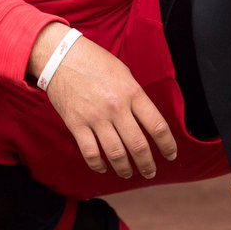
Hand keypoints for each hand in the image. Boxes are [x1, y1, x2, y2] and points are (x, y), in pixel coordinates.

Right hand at [39, 28, 176, 178]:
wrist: (60, 56)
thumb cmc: (94, 61)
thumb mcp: (123, 72)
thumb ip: (135, 95)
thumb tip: (145, 118)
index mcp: (132, 93)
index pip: (158, 127)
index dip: (167, 145)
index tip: (170, 155)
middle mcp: (116, 108)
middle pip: (138, 146)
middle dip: (147, 165)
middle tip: (150, 172)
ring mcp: (95, 117)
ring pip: (116, 154)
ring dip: (125, 169)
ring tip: (128, 173)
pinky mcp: (76, 124)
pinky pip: (90, 152)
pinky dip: (98, 165)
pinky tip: (103, 168)